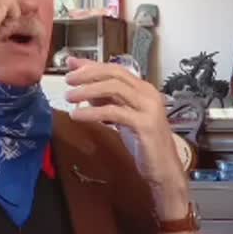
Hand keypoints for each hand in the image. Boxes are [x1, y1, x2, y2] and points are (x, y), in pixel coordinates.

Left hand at [63, 58, 188, 216]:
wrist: (164, 169)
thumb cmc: (144, 144)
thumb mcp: (122, 117)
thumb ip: (106, 100)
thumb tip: (84, 86)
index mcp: (143, 89)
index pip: (115, 69)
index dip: (92, 65)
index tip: (71, 64)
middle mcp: (148, 94)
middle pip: (115, 74)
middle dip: (88, 74)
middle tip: (68, 80)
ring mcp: (148, 108)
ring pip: (114, 88)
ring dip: (88, 90)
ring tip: (69, 97)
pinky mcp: (144, 125)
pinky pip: (114, 112)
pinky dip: (93, 112)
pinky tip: (78, 116)